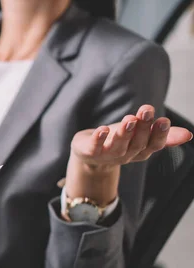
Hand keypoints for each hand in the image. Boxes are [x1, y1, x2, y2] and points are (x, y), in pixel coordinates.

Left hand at [71, 104, 191, 168]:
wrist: (87, 153)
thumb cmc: (118, 140)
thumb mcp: (141, 135)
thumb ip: (163, 135)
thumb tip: (188, 135)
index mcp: (140, 151)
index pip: (153, 145)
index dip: (159, 135)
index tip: (163, 120)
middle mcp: (125, 155)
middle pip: (137, 143)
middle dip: (142, 127)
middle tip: (146, 110)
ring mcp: (107, 155)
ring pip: (118, 146)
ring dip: (124, 133)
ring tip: (129, 118)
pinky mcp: (89, 152)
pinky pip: (94, 147)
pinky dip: (99, 138)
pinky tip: (102, 129)